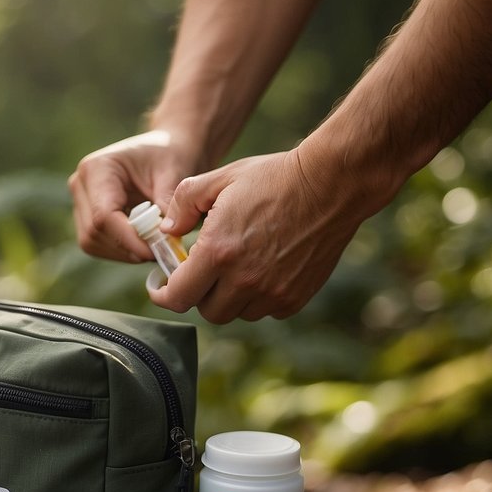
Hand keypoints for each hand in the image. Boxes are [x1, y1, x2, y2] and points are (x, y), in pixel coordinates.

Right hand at [68, 130, 199, 263]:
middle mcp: (80, 184)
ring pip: (91, 242)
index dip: (127, 239)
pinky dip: (119, 250)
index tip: (155, 251)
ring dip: (122, 252)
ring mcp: (79, 201)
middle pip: (93, 232)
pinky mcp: (84, 216)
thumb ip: (167, 203)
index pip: (103, 215)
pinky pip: (95, 243)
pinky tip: (140, 243)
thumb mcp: (173, 173)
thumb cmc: (168, 155)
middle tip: (158, 252)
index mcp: (97, 168)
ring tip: (151, 247)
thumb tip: (164, 236)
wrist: (161, 150)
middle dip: (126, 248)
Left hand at [152, 148, 366, 322]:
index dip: (163, 295)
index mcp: (219, 252)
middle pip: (206, 310)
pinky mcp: (295, 297)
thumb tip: (167, 230)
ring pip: (236, 313)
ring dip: (228, 298)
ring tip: (234, 268)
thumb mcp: (219, 179)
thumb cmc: (274, 177)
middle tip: (201, 272)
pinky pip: (265, 311)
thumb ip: (183, 204)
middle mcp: (245, 279)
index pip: (178, 297)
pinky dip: (257, 299)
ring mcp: (273, 292)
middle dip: (198, 293)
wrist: (332, 183)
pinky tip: (261, 271)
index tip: (160, 287)